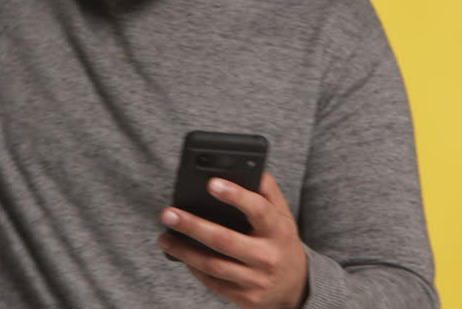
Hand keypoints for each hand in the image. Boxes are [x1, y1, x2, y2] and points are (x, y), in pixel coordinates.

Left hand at [159, 172, 308, 308]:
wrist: (297, 286)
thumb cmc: (281, 241)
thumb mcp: (283, 215)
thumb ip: (267, 190)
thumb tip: (249, 166)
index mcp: (278, 230)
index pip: (258, 210)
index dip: (236, 195)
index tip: (212, 183)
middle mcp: (268, 257)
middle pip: (225, 240)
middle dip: (193, 226)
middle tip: (169, 213)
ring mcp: (256, 280)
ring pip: (213, 265)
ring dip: (184, 251)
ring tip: (164, 237)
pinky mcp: (244, 298)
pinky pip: (213, 283)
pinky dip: (193, 268)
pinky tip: (180, 254)